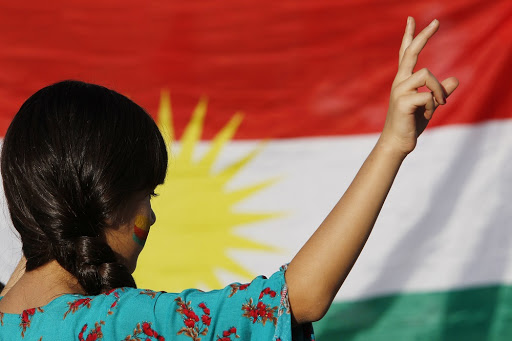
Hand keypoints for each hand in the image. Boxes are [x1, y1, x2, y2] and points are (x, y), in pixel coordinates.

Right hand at [381, 17, 458, 156]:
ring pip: (427, 75)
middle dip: (423, 36)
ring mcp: (399, 91)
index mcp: (404, 81)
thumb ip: (440, 92)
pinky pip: (427, 95)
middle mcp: (399, 82)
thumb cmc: (411, 124)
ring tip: (439, 104)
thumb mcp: (430, 106)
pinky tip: (427, 114)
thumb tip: (455, 79)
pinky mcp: (403, 102)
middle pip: (411, 52)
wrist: (398, 143)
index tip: (411, 19)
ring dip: (439, 90)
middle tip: (436, 22)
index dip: (409, 36)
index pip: (405, 53)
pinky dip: (433, 105)